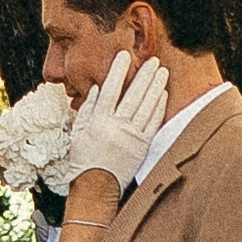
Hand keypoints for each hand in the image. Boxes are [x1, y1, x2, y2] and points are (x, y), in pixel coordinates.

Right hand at [64, 53, 169, 185]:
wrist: (96, 186)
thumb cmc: (84, 159)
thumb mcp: (78, 132)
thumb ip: (86, 109)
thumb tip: (96, 89)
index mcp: (98, 121)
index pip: (110, 89)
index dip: (118, 71)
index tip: (124, 56)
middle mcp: (116, 126)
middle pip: (133, 94)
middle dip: (144, 75)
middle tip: (153, 60)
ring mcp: (131, 136)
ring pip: (146, 106)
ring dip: (155, 87)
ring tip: (161, 71)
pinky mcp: (142, 146)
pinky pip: (153, 123)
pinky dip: (158, 107)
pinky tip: (163, 94)